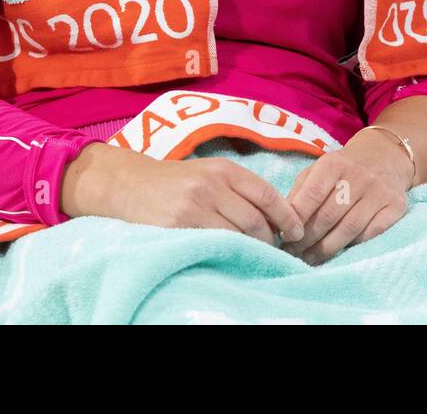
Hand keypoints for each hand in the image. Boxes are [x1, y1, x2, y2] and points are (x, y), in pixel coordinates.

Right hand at [63, 144, 306, 245]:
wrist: (128, 183)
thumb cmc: (174, 181)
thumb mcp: (207, 172)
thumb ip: (236, 188)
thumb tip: (275, 216)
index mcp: (223, 169)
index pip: (267, 194)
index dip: (287, 216)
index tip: (297, 232)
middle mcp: (212, 185)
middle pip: (256, 220)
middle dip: (271, 240)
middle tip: (277, 251)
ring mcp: (194, 206)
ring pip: (239, 235)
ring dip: (252, 249)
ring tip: (256, 256)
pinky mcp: (178, 226)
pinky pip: (214, 244)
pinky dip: (228, 253)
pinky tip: (231, 256)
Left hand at [279, 130, 413, 264]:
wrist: (385, 156)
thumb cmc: (343, 168)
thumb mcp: (318, 170)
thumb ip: (300, 192)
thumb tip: (281, 222)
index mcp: (334, 164)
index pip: (312, 194)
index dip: (296, 219)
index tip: (284, 237)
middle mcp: (358, 176)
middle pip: (329, 215)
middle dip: (308, 239)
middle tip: (293, 254)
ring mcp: (379, 191)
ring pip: (349, 229)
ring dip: (326, 249)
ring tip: (310, 259)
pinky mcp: (396, 206)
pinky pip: (372, 233)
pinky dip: (354, 246)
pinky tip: (340, 253)